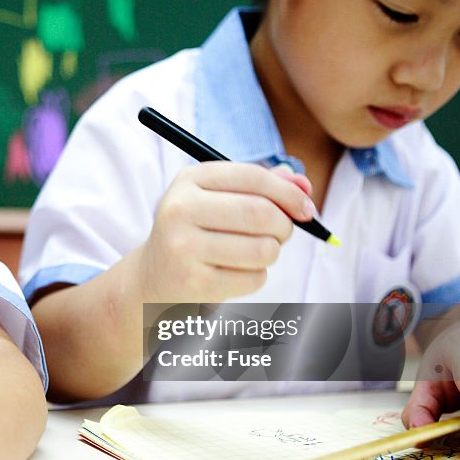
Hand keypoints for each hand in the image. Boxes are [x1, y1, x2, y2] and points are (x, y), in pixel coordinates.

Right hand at [138, 161, 314, 302]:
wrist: (153, 276)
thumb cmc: (198, 231)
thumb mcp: (219, 199)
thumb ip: (262, 186)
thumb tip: (303, 184)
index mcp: (190, 180)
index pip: (253, 177)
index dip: (289, 193)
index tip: (307, 209)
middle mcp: (181, 209)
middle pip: (261, 213)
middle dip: (285, 226)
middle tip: (282, 235)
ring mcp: (183, 246)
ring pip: (262, 249)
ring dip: (271, 254)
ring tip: (254, 254)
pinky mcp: (192, 282)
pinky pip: (253, 278)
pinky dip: (256, 277)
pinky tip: (235, 273)